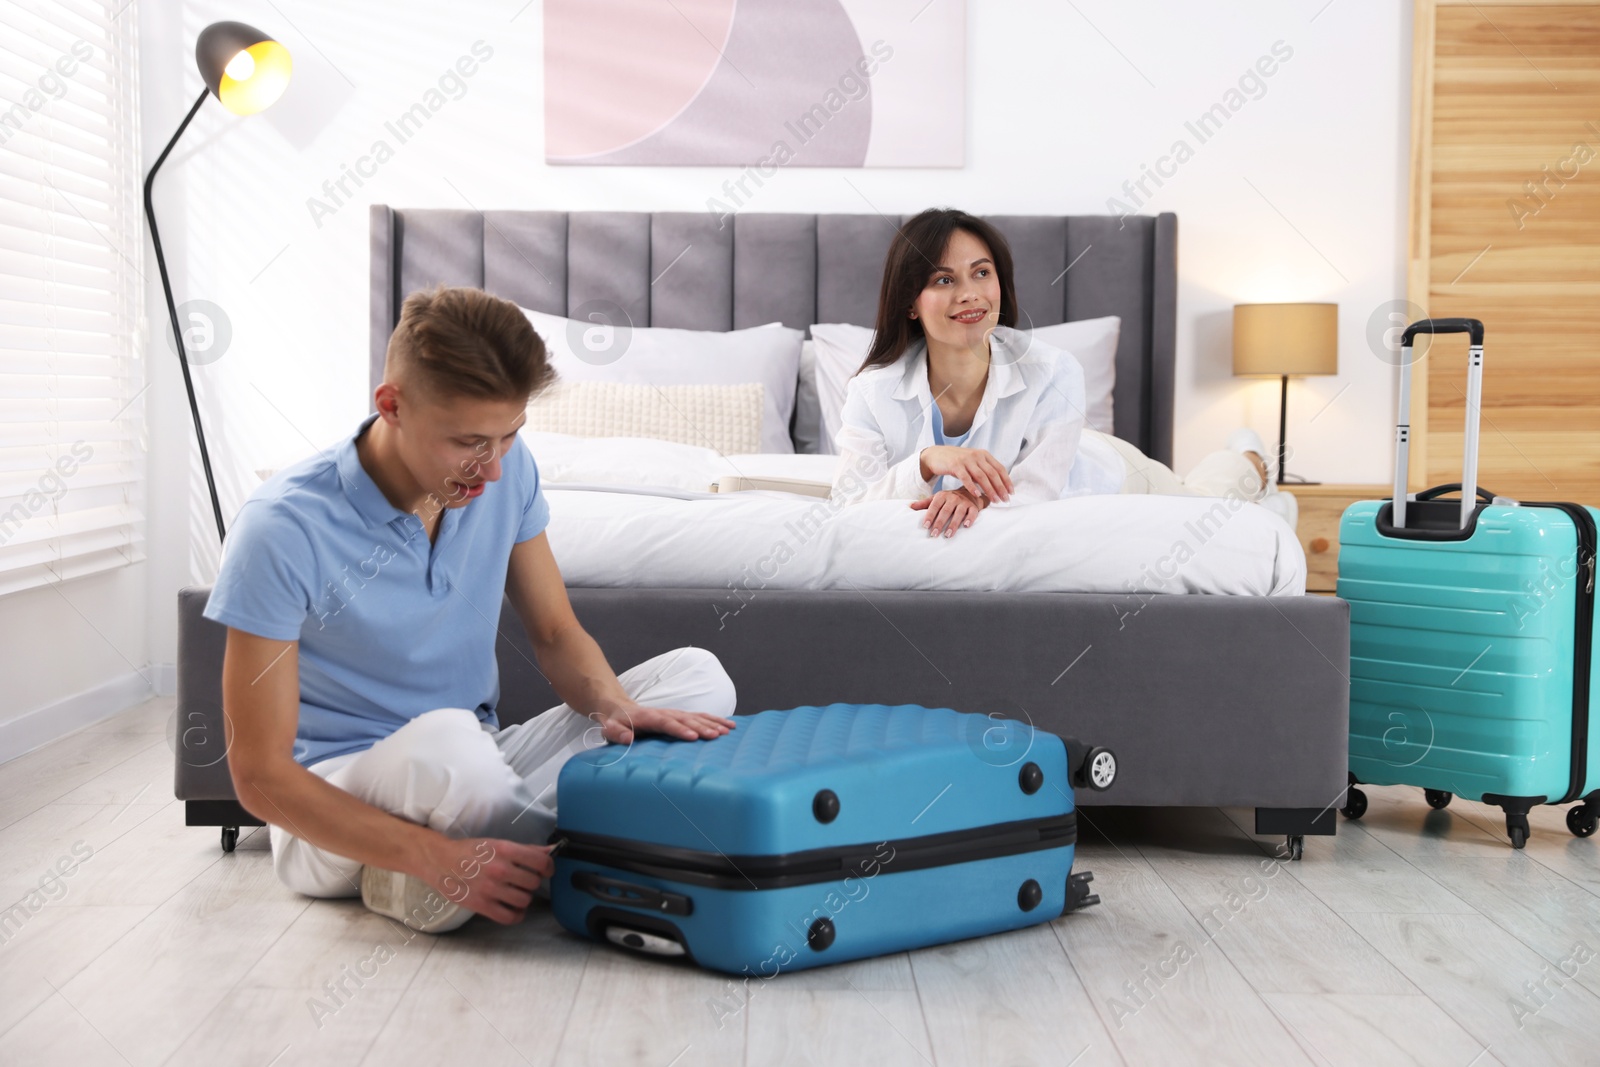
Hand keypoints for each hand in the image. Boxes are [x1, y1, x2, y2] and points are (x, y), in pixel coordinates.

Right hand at [416, 836, 554, 924]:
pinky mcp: (481, 905)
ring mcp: (490, 889)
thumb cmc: (470, 852)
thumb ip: (526, 849)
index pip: (541, 861)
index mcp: (504, 850)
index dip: (548, 867)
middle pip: (533, 882)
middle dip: (532, 882)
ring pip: (524, 900)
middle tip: (524, 880)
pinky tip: (514, 908)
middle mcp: (499, 869)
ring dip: (524, 898)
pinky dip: (516, 915)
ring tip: (517, 893)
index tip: (545, 870)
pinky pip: (509, 917)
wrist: (440, 861)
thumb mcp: (498, 844)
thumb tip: (551, 851)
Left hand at [588, 697, 737, 744]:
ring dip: (713, 722)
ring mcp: (675, 713)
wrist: (620, 709)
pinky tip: (729, 725)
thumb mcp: (610, 729)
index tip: (693, 736)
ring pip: (697, 716)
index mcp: (649, 718)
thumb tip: (627, 739)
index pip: (667, 723)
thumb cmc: (616, 723)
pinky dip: (715, 720)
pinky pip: (700, 717)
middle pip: (686, 719)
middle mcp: (666, 713)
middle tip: (717, 736)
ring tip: (728, 730)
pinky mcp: (681, 716)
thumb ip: (617, 734)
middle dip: (702, 727)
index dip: (680, 729)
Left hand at [910, 487, 987, 537]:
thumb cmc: (949, 499)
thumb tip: (910, 507)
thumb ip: (924, 503)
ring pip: (958, 513)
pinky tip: (966, 526)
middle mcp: (953, 498)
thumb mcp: (936, 498)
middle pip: (945, 511)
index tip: (925, 526)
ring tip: (948, 534)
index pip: (934, 506)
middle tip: (934, 534)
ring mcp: (964, 502)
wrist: (969, 492)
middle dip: (939, 523)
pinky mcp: (974, 507)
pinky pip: (972, 513)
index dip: (929, 516)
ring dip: (953, 524)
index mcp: (942, 496)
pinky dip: (970, 519)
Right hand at [919, 446, 1013, 502]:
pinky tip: (977, 495)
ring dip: (989, 490)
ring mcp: (966, 460)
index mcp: (984, 454)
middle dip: (1000, 488)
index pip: (1000, 468)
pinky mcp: (955, 465)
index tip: (1011, 493)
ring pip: (981, 476)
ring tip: (994, 500)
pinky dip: (972, 487)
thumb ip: (984, 470)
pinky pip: (966, 478)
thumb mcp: (973, 463)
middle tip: (1005, 500)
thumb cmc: (957, 462)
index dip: (1007, 481)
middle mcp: (977, 455)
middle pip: (992, 473)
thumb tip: (999, 484)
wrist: (936, 455)